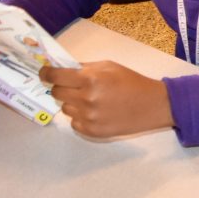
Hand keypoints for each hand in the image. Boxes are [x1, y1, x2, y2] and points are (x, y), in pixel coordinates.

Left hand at [40, 61, 172, 138]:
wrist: (153, 105)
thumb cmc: (132, 81)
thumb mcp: (109, 66)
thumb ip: (84, 67)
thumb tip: (62, 68)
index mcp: (90, 79)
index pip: (55, 76)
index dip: (47, 74)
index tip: (45, 74)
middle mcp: (86, 98)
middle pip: (56, 92)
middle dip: (62, 87)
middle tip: (75, 86)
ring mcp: (88, 117)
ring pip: (65, 108)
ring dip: (73, 103)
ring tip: (92, 101)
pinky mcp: (91, 131)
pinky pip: (73, 122)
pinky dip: (81, 117)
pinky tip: (96, 112)